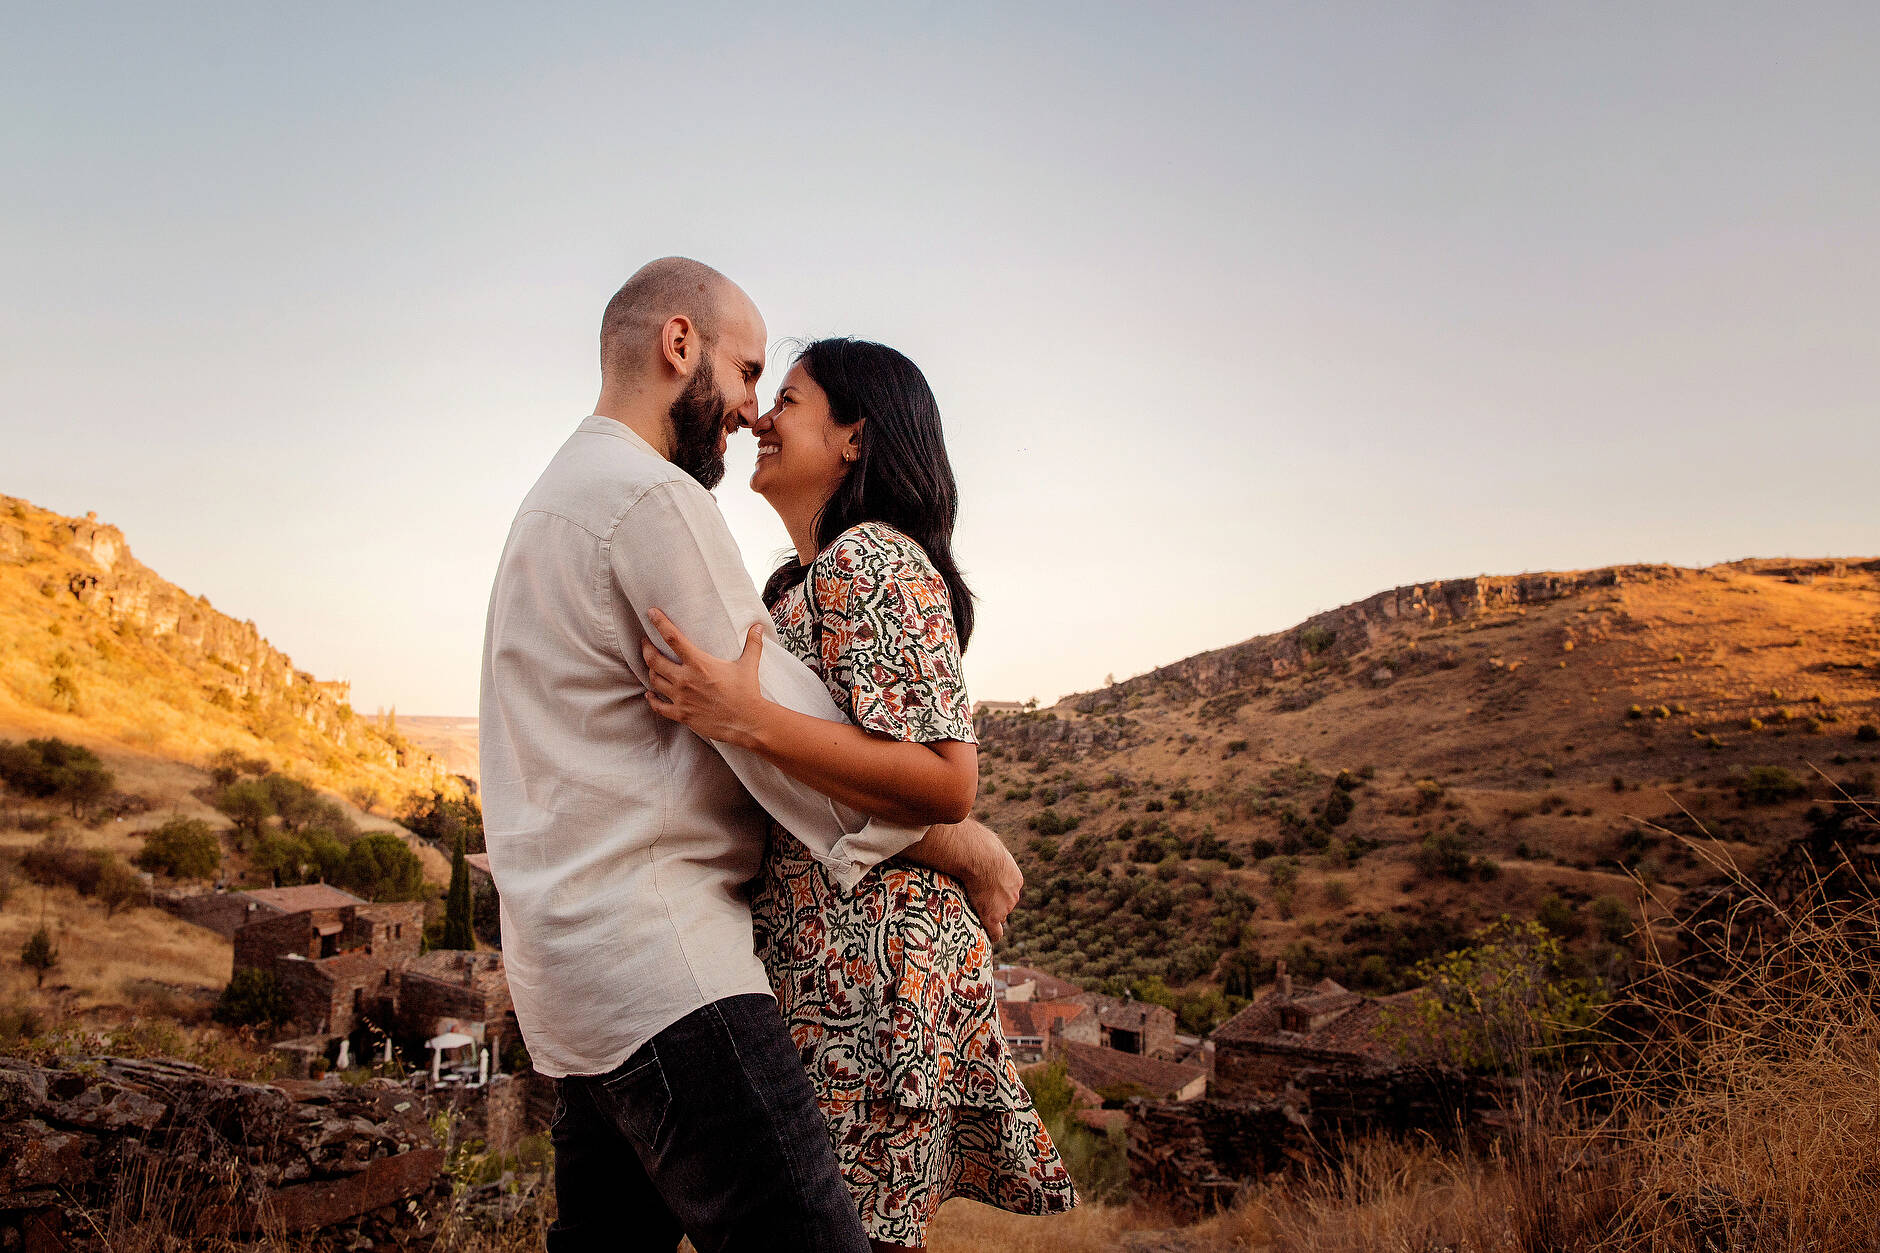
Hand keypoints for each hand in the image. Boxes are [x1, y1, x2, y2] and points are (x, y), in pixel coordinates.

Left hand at [641, 609, 767, 746]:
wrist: (747, 722)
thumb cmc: (747, 693)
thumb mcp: (748, 665)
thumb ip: (752, 644)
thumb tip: (758, 627)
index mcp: (699, 663)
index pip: (673, 638)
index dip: (659, 623)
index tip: (651, 613)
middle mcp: (685, 679)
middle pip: (654, 660)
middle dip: (646, 648)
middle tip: (645, 642)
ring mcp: (681, 698)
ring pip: (654, 681)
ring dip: (650, 671)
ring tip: (651, 665)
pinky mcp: (681, 714)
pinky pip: (658, 706)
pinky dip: (651, 699)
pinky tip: (650, 694)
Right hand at [960, 820, 1023, 942]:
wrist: (979, 856)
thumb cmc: (979, 845)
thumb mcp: (988, 844)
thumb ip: (987, 849)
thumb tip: (973, 837)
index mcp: (1014, 878)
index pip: (1007, 891)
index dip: (995, 893)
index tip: (985, 892)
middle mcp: (1013, 894)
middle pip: (1004, 906)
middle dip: (994, 906)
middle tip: (976, 903)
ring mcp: (1004, 907)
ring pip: (998, 917)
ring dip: (988, 916)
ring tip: (973, 914)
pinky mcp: (992, 916)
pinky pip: (994, 932)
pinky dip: (990, 934)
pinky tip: (984, 937)